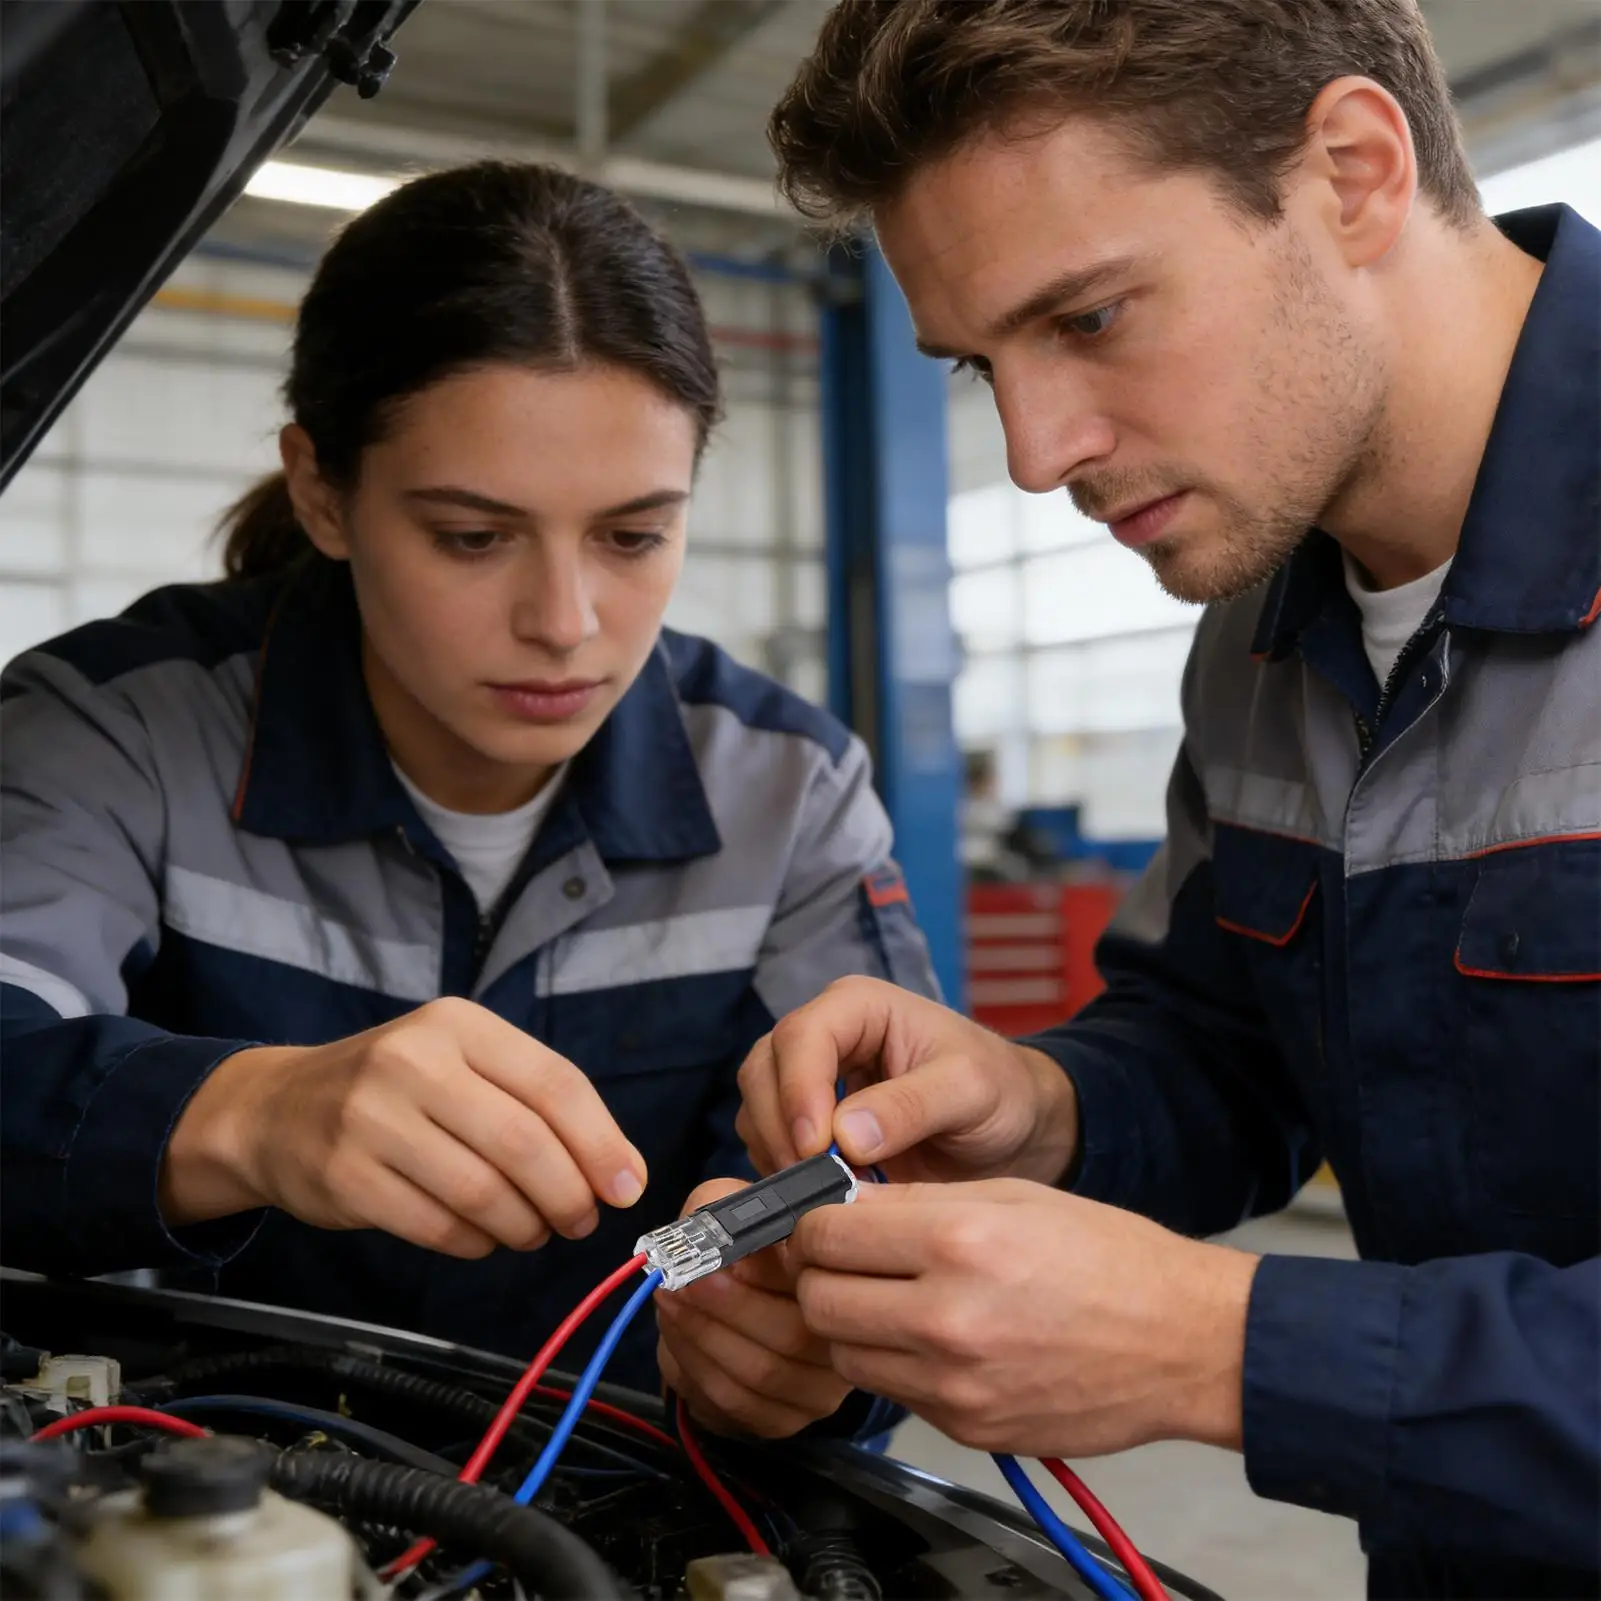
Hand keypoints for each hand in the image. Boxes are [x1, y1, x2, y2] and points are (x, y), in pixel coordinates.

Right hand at [159, 997, 646, 1257]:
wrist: (274, 1110)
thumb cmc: (396, 1089)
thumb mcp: (462, 1064)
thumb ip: (536, 1104)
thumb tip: (621, 1171)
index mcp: (459, 1025)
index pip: (554, 1083)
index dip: (602, 1142)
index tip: (629, 1188)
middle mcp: (415, 1061)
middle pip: (524, 1143)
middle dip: (568, 1195)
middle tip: (581, 1221)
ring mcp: (373, 1119)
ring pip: (483, 1192)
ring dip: (524, 1226)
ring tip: (533, 1231)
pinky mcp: (345, 1177)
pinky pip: (438, 1225)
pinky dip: (476, 1242)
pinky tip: (483, 1238)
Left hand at [655, 1178, 852, 1438]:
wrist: (734, 1307)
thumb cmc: (738, 1249)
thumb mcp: (730, 1206)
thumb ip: (722, 1209)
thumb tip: (710, 1239)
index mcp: (843, 1275)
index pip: (816, 1279)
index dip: (764, 1272)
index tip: (714, 1257)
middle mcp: (844, 1336)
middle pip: (790, 1334)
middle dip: (726, 1309)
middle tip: (679, 1283)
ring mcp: (819, 1387)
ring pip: (760, 1373)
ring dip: (702, 1337)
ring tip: (669, 1303)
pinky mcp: (785, 1419)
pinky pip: (736, 1402)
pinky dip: (697, 1367)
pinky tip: (677, 1336)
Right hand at [736, 976, 1077, 1184]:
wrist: (1013, 1128)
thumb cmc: (1000, 1092)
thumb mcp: (970, 1091)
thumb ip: (911, 1106)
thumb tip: (845, 1136)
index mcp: (860, 1007)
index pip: (802, 1036)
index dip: (798, 1090)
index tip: (816, 1149)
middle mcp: (826, 1034)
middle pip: (764, 1069)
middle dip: (781, 1129)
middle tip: (814, 1184)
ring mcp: (811, 1077)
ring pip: (758, 1108)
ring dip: (778, 1155)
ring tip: (826, 1195)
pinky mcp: (808, 1121)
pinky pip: (771, 1142)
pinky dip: (785, 1173)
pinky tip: (824, 1199)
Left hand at [790, 1180, 1257, 1457]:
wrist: (1182, 1342)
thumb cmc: (1107, 1256)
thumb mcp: (1013, 1196)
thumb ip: (918, 1203)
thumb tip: (843, 1205)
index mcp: (958, 1239)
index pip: (826, 1234)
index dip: (817, 1223)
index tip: (829, 1220)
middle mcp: (947, 1315)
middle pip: (818, 1300)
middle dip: (820, 1275)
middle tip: (847, 1260)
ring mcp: (955, 1383)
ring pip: (842, 1354)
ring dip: (848, 1325)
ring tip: (887, 1300)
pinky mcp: (967, 1427)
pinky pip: (892, 1392)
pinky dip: (893, 1365)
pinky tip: (929, 1339)